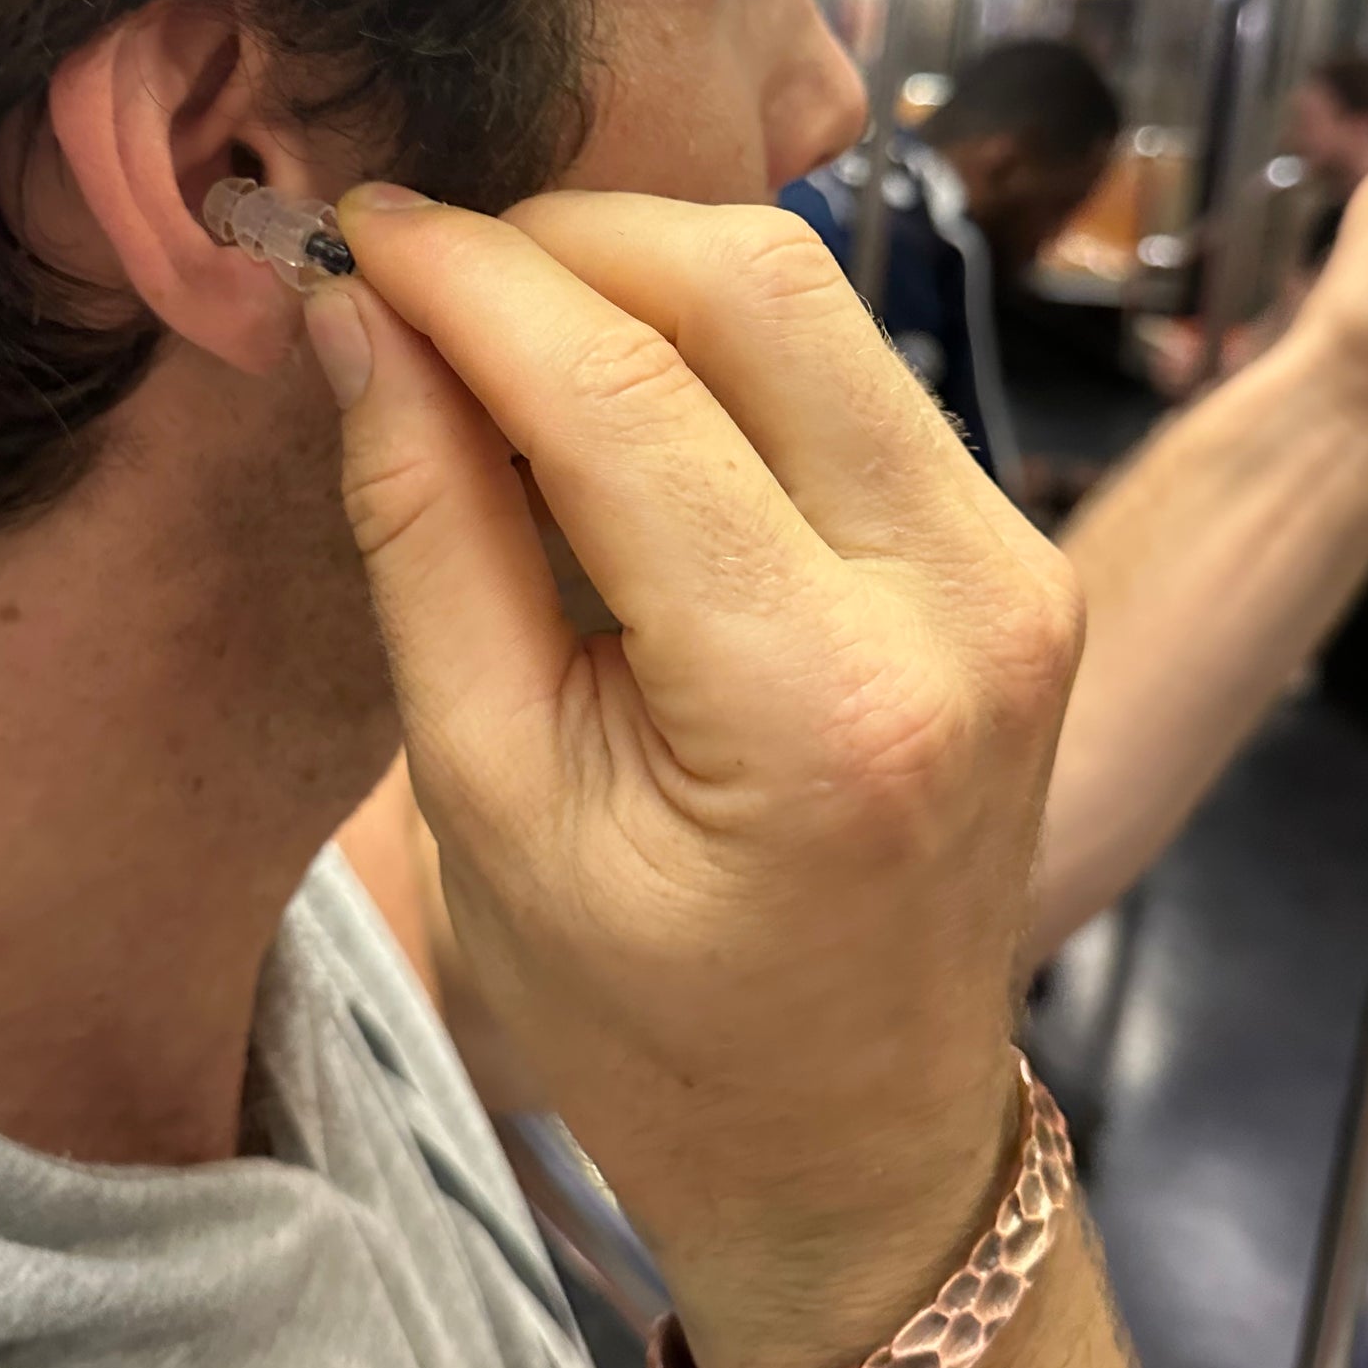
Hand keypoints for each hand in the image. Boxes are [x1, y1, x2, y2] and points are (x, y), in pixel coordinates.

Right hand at [314, 188, 1082, 1367]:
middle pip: (757, 282)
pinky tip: (608, 405)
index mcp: (822, 704)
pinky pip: (850, 371)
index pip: (626, 394)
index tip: (352, 229)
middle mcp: (961, 601)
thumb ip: (427, 538)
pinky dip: (713, 345)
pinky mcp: (1014, 551)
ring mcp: (1015, 565)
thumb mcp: (486, 801)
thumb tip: (360, 321)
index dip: (470, 281)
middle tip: (422, 273)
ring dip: (639, 277)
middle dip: (566, 237)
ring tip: (497, 338)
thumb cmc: (649, 1019)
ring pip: (816, 299)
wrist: (859, 1138)